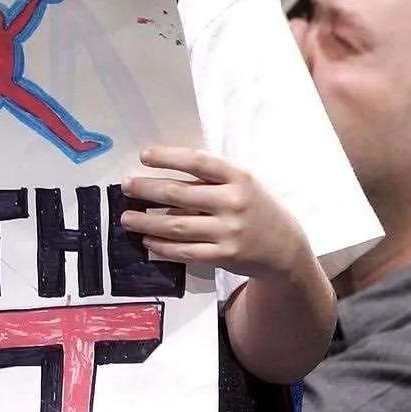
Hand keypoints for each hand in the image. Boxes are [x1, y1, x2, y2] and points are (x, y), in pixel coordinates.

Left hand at [120, 146, 311, 281]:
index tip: (143, 156)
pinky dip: (163, 246)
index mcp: (238, 176)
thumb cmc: (255, 207)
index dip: (168, 157)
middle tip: (126, 186)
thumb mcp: (243, 183)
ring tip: (126, 218)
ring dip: (147, 222)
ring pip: (177, 226)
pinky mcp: (224, 256)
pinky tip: (147, 241)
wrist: (285, 247)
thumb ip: (211, 178)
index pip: (198, 161)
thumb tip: (162, 173)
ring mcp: (228, 231)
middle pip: (179, 194)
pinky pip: (185, 251)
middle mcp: (233, 202)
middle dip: (147, 190)